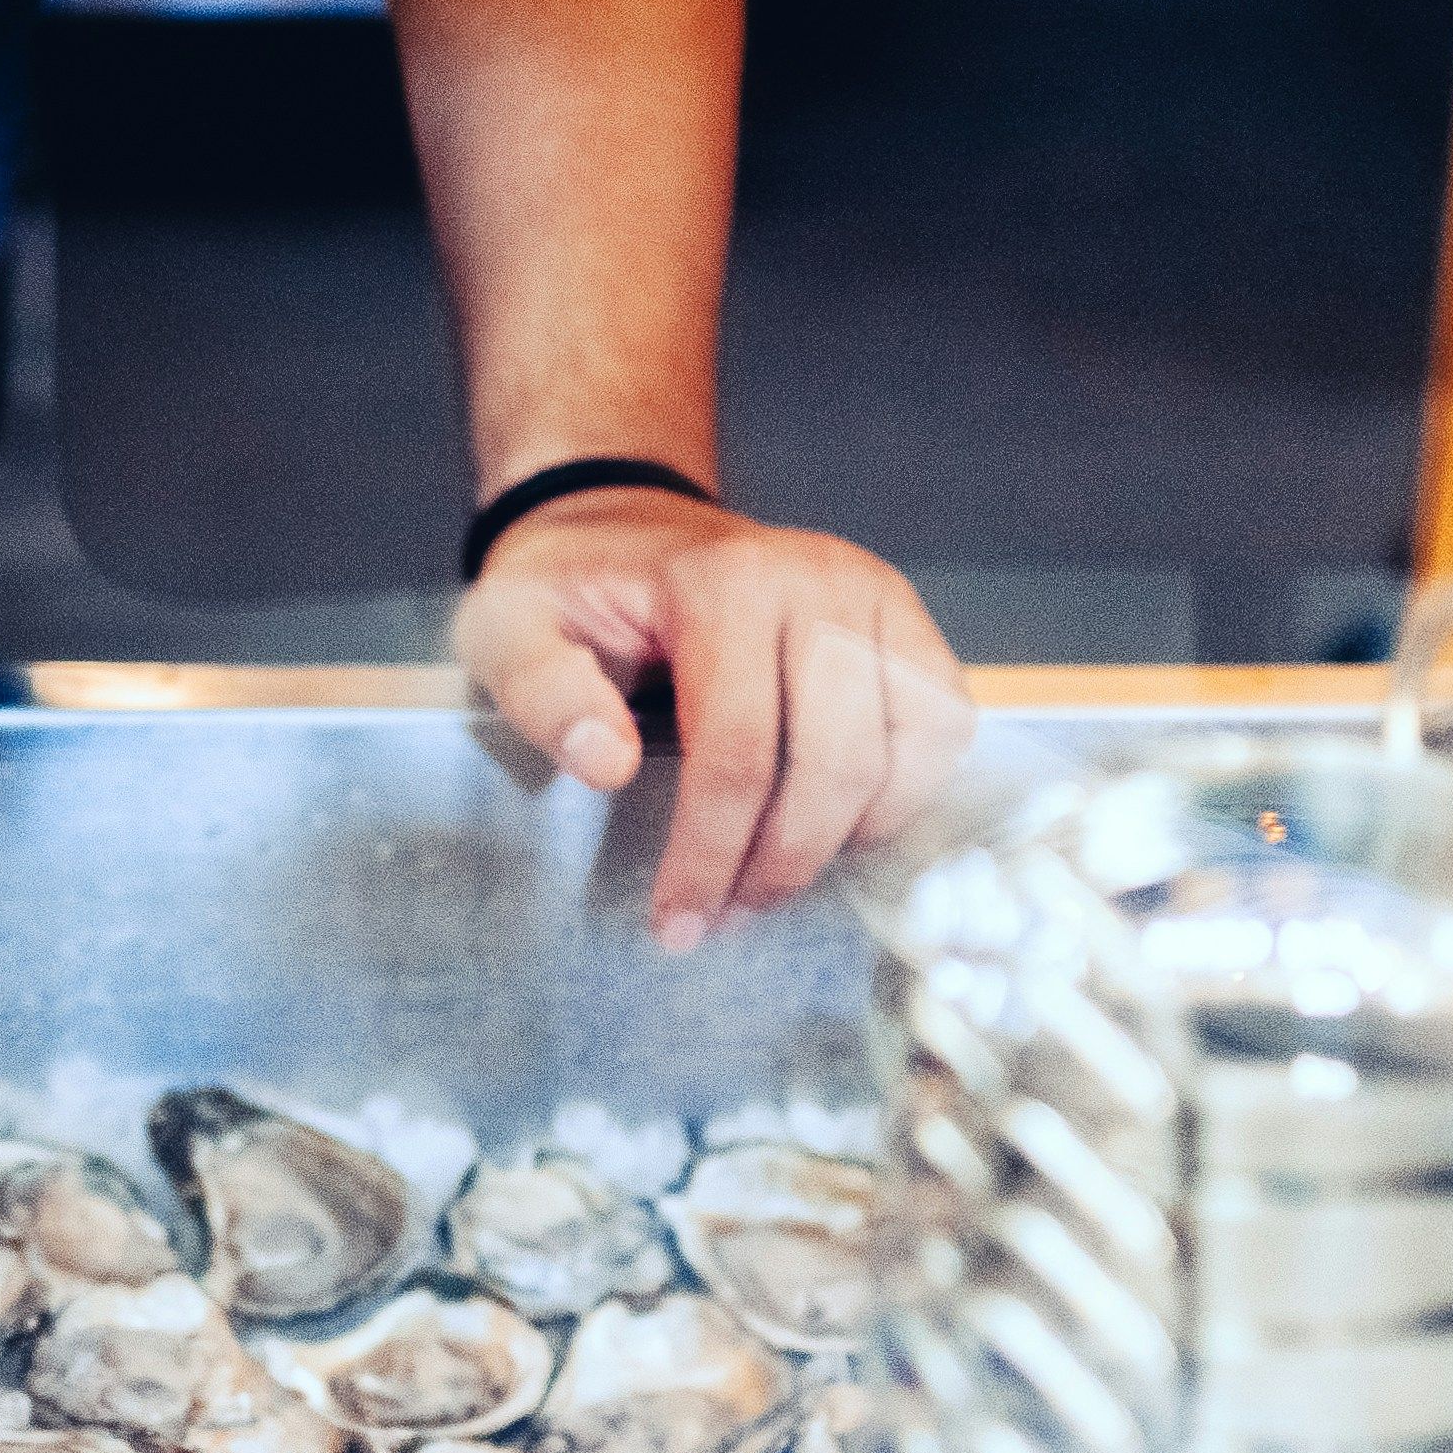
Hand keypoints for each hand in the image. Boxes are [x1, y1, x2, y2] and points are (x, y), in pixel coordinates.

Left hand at [455, 487, 972, 947]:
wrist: (623, 529)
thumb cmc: (568, 591)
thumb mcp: (508, 630)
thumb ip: (544, 695)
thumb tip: (608, 765)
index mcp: (721, 582)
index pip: (738, 750)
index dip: (711, 855)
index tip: (677, 924)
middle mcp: (817, 579)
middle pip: (836, 760)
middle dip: (783, 861)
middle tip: (726, 917)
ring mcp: (875, 594)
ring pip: (909, 748)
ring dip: (850, 834)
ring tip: (775, 875)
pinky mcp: (906, 619)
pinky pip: (943, 724)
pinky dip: (904, 790)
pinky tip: (835, 823)